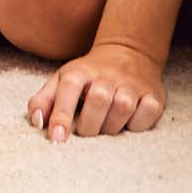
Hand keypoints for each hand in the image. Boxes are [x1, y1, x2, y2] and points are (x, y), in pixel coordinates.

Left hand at [26, 42, 165, 140]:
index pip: (68, 89)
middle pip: (97, 101)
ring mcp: (131, 85)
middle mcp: (106, 76)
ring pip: (122, 109)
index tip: (57, 138)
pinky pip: (146, 116)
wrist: (127, 53)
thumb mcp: (61, 81)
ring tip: (106, 125)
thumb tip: (38, 122)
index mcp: (79, 72)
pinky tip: (128, 121)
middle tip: (86, 130)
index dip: (61, 115)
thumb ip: (43, 101)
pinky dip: (136, 125)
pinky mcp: (153, 96)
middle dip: (89, 125)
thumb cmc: (88, 76)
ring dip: (112, 126)